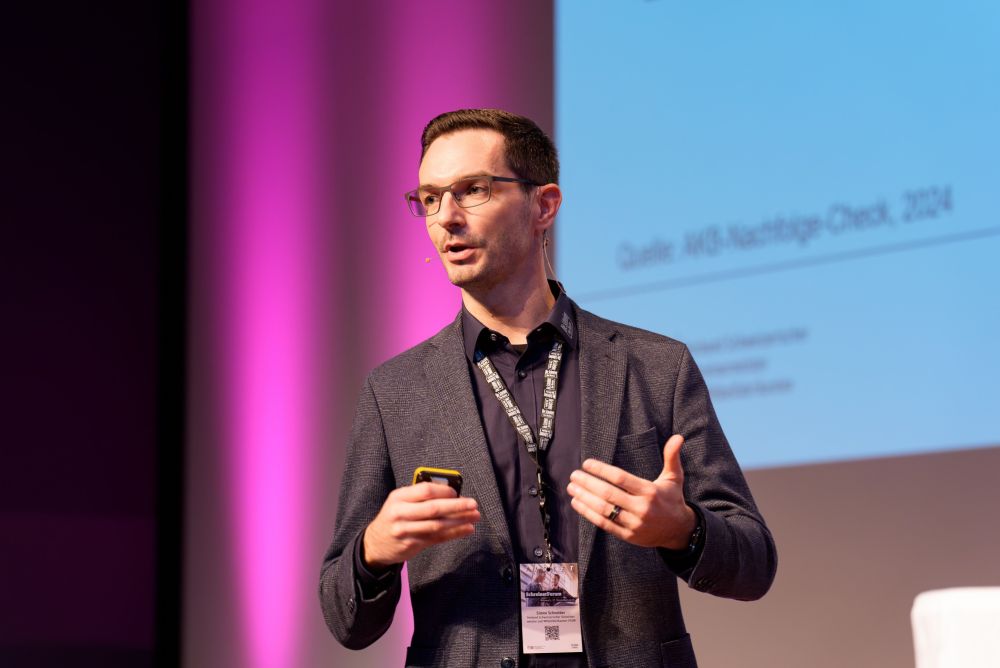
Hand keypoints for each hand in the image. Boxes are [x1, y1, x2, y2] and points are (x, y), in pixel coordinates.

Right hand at [362, 482, 479, 569]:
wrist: (375, 544)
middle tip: (473, 504)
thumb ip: (419, 497)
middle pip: (433, 509)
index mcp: (399, 497)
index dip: (444, 491)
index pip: (425, 491)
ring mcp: (406, 531)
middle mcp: (401, 513)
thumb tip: (451, 493)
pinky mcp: (412, 545)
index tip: (457, 492)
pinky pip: (437, 538)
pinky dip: (454, 533)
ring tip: (475, 516)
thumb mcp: (399, 501)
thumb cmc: (393, 517)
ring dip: (459, 521)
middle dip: (457, 506)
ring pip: (437, 525)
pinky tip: (467, 529)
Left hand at [567, 434, 695, 549]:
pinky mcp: (628, 536)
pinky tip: (578, 503)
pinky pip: (604, 524)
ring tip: (572, 488)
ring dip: (585, 498)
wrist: (679, 531)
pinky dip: (589, 514)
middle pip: (609, 494)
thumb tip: (677, 437)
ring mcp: (634, 524)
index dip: (601, 470)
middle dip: (588, 483)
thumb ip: (672, 457)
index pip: (620, 478)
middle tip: (574, 475)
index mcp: (650, 491)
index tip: (587, 463)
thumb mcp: (674, 477)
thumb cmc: (672, 499)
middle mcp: (641, 508)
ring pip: (604, 510)